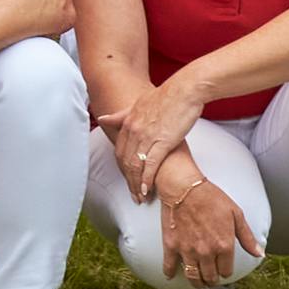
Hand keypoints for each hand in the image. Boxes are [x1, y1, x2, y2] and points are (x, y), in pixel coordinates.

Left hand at [99, 78, 207, 202]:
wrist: (186, 90)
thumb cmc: (167, 96)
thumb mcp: (139, 104)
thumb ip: (121, 115)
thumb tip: (103, 119)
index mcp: (127, 122)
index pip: (119, 151)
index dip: (122, 168)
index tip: (126, 180)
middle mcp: (133, 130)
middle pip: (125, 161)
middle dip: (128, 181)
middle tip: (133, 196)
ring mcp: (146, 136)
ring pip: (136, 165)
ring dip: (136, 184)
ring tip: (139, 198)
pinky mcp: (162, 141)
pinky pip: (150, 165)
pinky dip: (147, 179)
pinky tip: (148, 190)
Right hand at [157, 172, 261, 286]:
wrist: (184, 187)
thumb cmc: (212, 198)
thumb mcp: (236, 214)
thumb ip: (247, 238)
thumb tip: (260, 254)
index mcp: (224, 245)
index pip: (226, 272)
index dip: (225, 271)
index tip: (223, 268)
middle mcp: (206, 252)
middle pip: (210, 278)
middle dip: (212, 280)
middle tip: (211, 277)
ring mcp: (187, 250)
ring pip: (193, 277)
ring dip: (196, 282)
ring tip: (198, 281)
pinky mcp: (171, 245)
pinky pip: (169, 266)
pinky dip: (170, 273)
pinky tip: (171, 275)